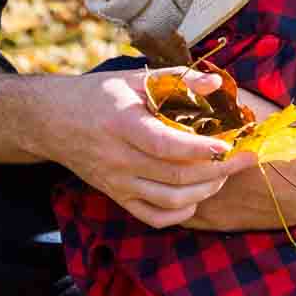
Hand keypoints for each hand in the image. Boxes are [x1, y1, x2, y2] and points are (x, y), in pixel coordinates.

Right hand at [38, 68, 256, 227]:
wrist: (52, 121)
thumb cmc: (98, 95)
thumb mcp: (134, 78)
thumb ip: (177, 80)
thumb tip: (216, 85)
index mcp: (122, 124)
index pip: (165, 144)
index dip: (199, 148)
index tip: (228, 145)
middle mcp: (118, 158)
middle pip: (175, 176)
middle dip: (217, 170)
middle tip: (243, 158)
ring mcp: (117, 182)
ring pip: (169, 200)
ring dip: (205, 191)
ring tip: (223, 174)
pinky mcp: (116, 196)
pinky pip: (153, 217)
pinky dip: (180, 213)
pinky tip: (197, 196)